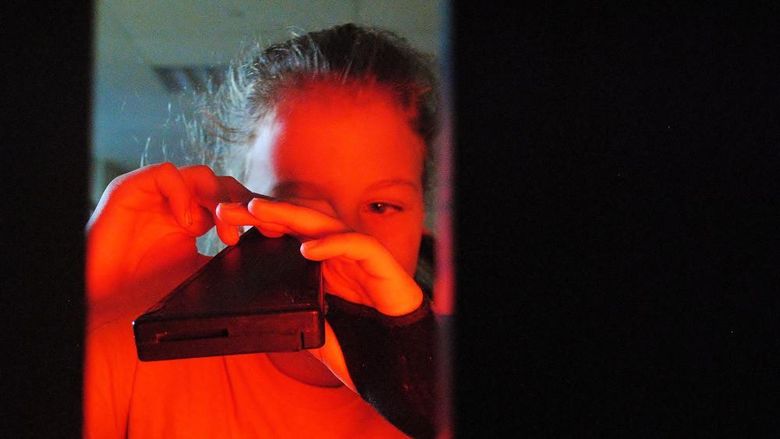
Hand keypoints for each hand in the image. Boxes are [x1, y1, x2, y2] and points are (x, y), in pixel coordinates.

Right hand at [86, 163, 251, 307]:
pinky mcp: (132, 188)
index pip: (234, 201)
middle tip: (261, 229)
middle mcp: (180, 199)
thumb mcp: (197, 276)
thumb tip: (262, 271)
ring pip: (201, 176)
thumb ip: (223, 265)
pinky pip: (166, 174)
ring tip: (226, 234)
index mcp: (196, 215)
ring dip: (220, 200)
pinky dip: (183, 196)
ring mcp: (157, 192)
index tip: (277, 233)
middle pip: (224, 184)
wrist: (102, 293)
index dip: (256, 213)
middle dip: (245, 204)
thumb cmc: (145, 287)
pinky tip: (190, 225)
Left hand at [216, 197, 423, 390]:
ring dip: (291, 216)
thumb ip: (291, 315)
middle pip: (298, 222)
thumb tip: (255, 317)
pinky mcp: (380, 262)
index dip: (257, 224)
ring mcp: (358, 253)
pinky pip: (357, 244)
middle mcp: (337, 251)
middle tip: (228, 208)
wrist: (398, 354)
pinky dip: (333, 244)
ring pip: (324, 224)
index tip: (223, 222)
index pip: (286, 233)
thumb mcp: (312, 327)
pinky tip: (309, 249)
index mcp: (320, 262)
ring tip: (259, 212)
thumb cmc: (359, 340)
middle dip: (263, 212)